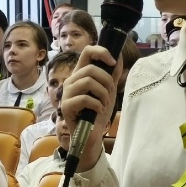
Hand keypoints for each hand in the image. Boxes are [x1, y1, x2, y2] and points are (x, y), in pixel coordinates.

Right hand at [59, 46, 121, 172]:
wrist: (91, 134)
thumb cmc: (98, 112)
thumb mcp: (109, 90)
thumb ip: (112, 74)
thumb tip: (119, 55)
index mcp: (81, 74)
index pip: (87, 52)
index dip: (101, 52)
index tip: (113, 62)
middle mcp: (71, 81)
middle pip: (90, 68)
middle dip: (106, 81)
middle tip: (109, 94)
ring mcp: (67, 93)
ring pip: (87, 82)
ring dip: (102, 93)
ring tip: (104, 103)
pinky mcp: (66, 106)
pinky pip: (85, 98)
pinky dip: (97, 105)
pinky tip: (98, 111)